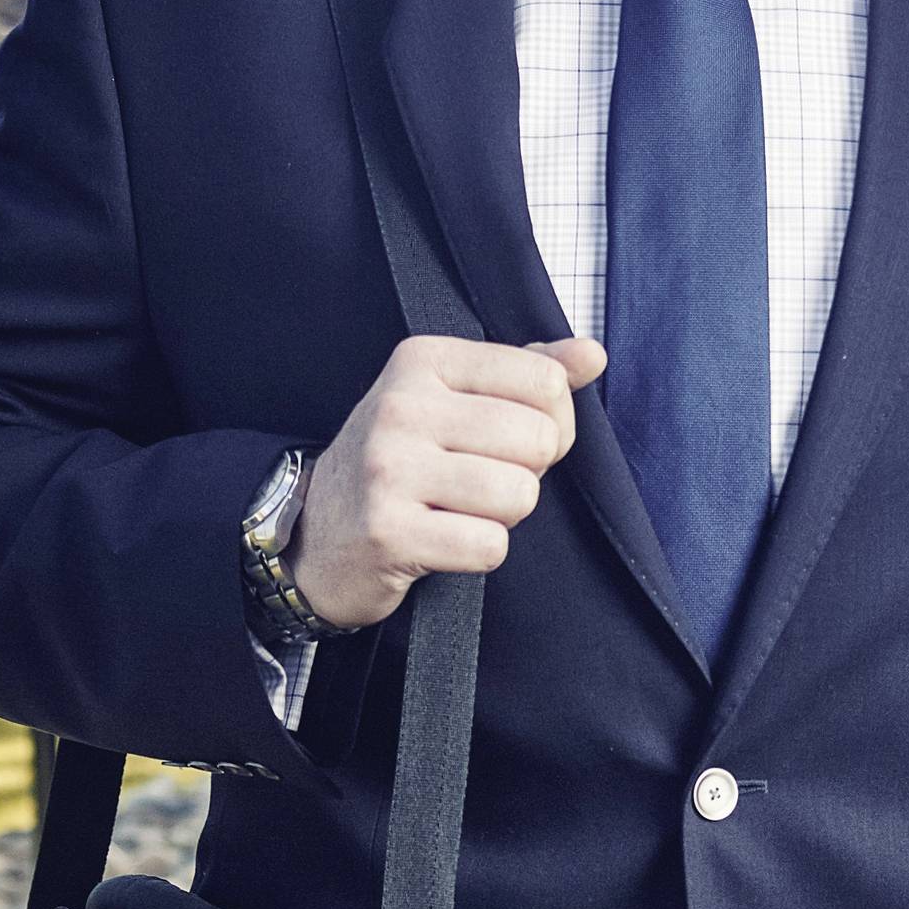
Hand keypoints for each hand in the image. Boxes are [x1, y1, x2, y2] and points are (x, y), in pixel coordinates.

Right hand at [287, 333, 606, 629]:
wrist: (316, 533)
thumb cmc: (399, 463)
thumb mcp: (452, 401)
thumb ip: (526, 374)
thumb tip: (592, 355)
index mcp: (423, 360)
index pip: (545, 382)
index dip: (550, 423)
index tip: (509, 441)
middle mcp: (401, 406)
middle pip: (538, 440)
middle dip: (528, 474)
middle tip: (481, 483)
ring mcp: (390, 468)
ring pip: (519, 495)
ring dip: (505, 517)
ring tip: (462, 511)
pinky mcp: (388, 531)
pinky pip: (489, 545)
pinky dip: (481, 553)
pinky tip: (445, 541)